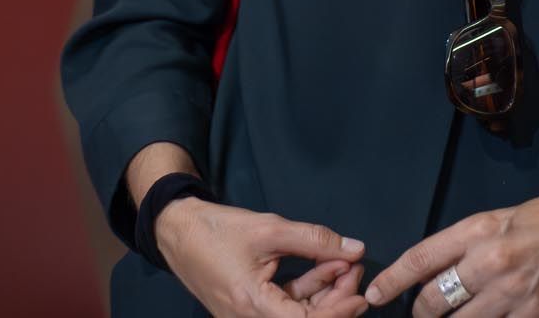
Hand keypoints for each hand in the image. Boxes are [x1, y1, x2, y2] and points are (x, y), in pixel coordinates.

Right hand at [159, 199, 368, 317]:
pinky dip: (306, 289)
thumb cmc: (216, 230)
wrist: (178, 230)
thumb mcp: (270, 229)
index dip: (337, 312)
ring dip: (324, 292)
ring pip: (296, 313)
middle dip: (335, 299)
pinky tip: (325, 266)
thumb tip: (354, 248)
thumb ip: (315, 240)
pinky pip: (284, 305)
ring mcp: (247, 316)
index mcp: (251, 306)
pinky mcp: (249, 307)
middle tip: (356, 270)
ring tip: (344, 263)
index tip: (361, 295)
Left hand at [364, 186, 538, 316]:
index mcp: (477, 229)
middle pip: (434, 301)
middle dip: (421, 313)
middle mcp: (489, 261)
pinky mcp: (534, 315)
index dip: (391, 281)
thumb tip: (437, 270)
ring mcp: (512, 292)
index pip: (420, 260)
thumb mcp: (501, 219)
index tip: (375, 294)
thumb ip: (468, 244)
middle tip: (421, 315)